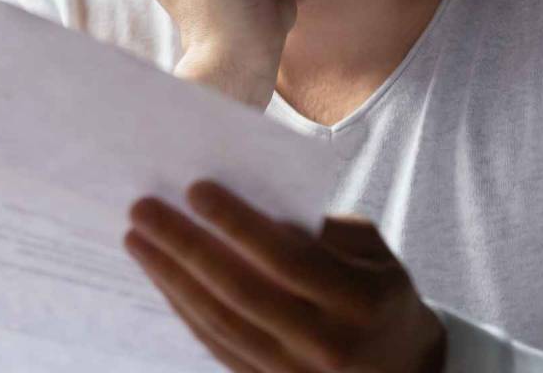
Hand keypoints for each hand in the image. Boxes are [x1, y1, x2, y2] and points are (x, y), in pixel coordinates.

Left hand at [125, 180, 447, 372]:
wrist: (404, 369)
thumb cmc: (380, 290)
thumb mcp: (371, 251)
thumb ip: (318, 230)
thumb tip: (244, 205)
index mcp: (361, 302)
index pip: (287, 260)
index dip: (238, 224)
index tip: (195, 188)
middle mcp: (327, 345)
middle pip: (241, 291)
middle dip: (185, 247)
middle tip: (143, 209)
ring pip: (220, 322)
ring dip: (171, 279)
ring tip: (138, 240)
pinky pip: (217, 345)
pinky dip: (184, 309)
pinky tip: (161, 278)